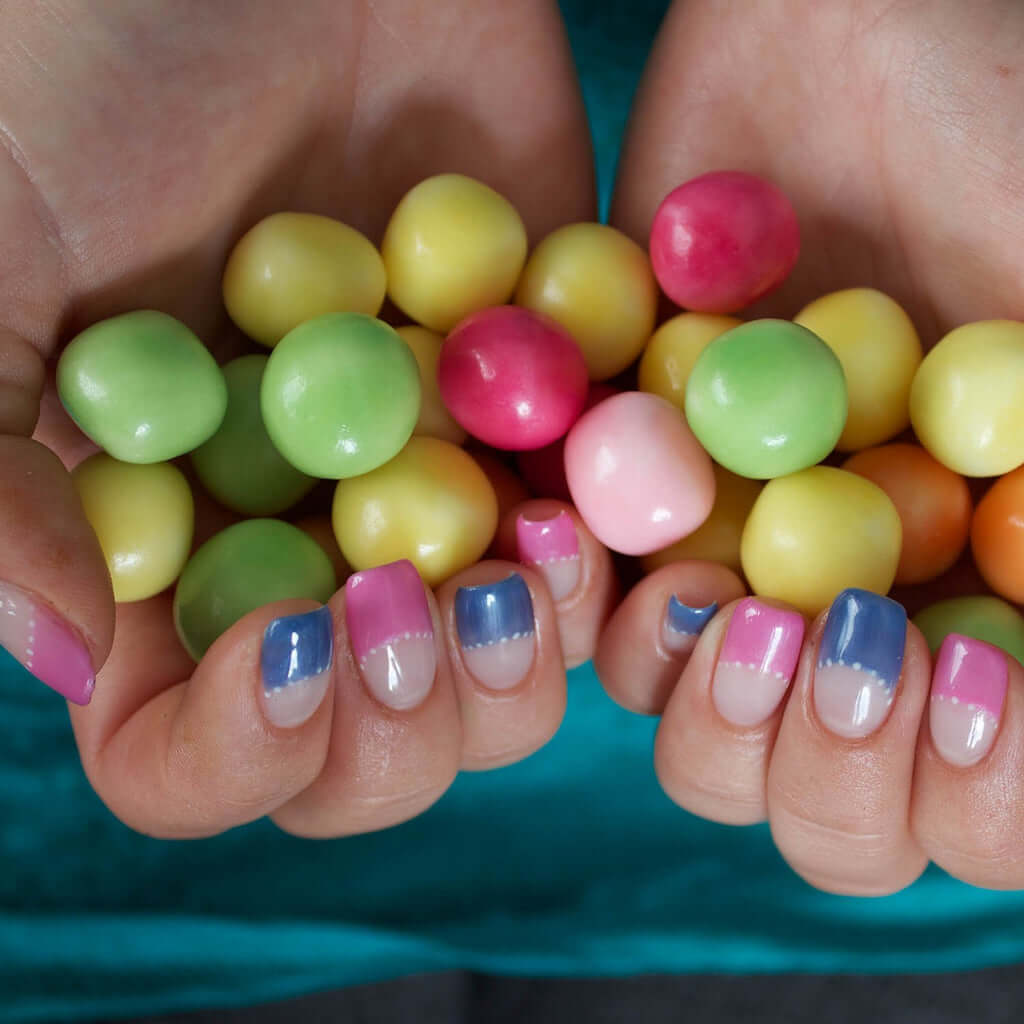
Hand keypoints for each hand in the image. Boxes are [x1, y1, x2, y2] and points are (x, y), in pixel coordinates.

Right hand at [0, 0, 615, 837]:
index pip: (182, 743)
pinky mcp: (544, 415)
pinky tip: (598, 506)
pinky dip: (615, 557)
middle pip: (369, 745)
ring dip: (521, 665)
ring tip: (525, 561)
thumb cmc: (88, 68)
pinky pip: (604, 541)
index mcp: (163, 551)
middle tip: (404, 613)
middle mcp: (305, 544)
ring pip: (504, 677)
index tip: (276, 650)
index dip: (226, 753)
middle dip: (398, 730)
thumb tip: (71, 661)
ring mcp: (434, 488)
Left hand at [597, 0, 1023, 892]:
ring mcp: (737, 573)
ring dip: (710, 721)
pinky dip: (589, 613)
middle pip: (834, 815)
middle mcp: (859, 621)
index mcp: (985, 613)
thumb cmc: (1003, 148)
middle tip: (831, 643)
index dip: (976, 792)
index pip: (984, 806)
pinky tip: (593, 545)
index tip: (965, 673)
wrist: (845, 33)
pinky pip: (590, 620)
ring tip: (720, 603)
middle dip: (834, 776)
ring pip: (703, 753)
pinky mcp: (625, 505)